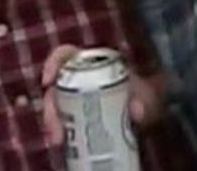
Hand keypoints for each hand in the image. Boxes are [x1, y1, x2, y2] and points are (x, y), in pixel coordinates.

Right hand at [40, 45, 166, 146]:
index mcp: (92, 62)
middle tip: (56, 128)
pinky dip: (58, 130)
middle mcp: (80, 77)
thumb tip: (136, 110)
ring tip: (57, 139)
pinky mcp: (75, 114)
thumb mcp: (148, 96)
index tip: (48, 81)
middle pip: (56, 86)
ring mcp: (75, 96)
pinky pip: (60, 119)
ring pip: (55, 105)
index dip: (53, 63)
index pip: (65, 55)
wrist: (148, 111)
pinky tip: (60, 141)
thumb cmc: (146, 96)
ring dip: (52, 121)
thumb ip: (145, 101)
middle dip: (50, 107)